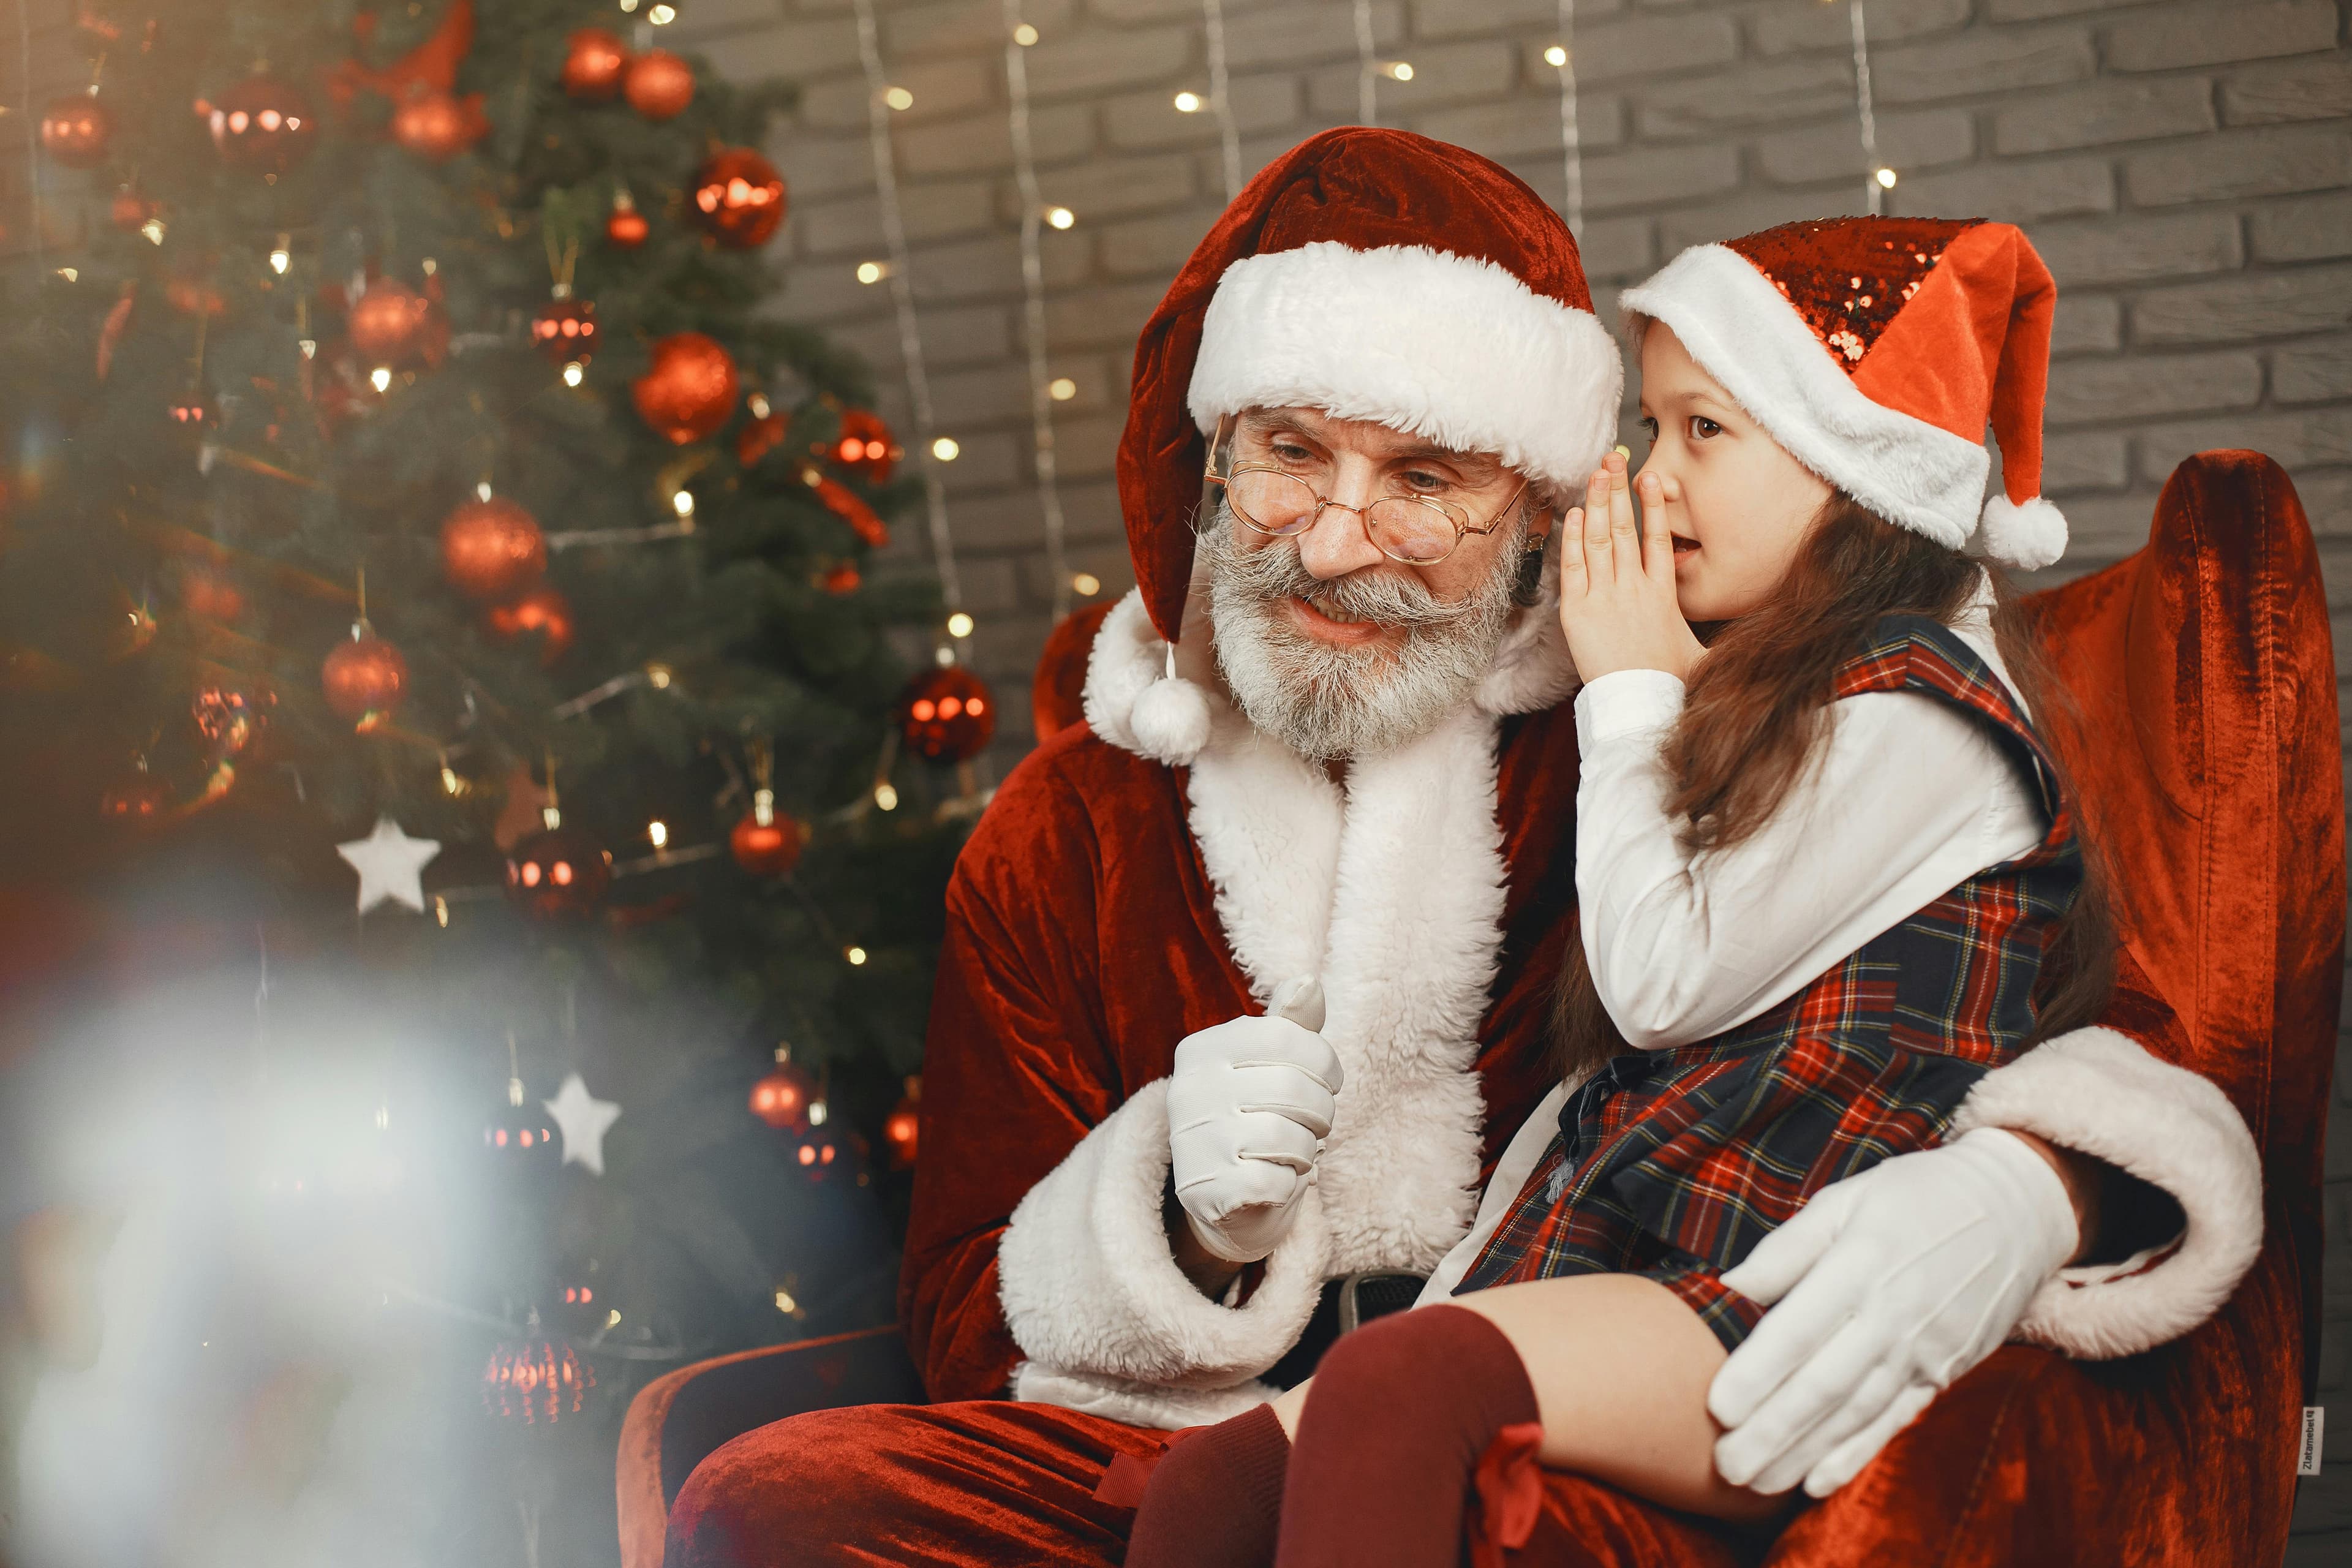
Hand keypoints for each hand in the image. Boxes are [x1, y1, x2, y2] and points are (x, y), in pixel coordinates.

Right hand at [1168, 978, 1341, 1264]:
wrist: (1228, 1201)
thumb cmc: (1258, 1118)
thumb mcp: (1271, 1065)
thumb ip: (1290, 1023)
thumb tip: (1308, 982)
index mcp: (1201, 1049)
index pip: (1290, 1037)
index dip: (1325, 1063)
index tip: (1323, 1081)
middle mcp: (1189, 1089)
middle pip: (1296, 1088)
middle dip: (1320, 1112)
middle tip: (1311, 1124)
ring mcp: (1194, 1142)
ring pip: (1291, 1137)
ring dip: (1306, 1150)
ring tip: (1291, 1152)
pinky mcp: (1208, 1191)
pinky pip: (1279, 1182)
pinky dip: (1290, 1185)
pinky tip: (1272, 1182)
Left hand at [1557, 452, 1705, 682]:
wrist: (1641, 703)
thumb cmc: (1671, 684)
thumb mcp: (1702, 657)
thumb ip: (1717, 641)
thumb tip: (1760, 645)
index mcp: (1664, 593)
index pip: (1659, 538)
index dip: (1652, 505)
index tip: (1650, 478)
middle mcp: (1635, 587)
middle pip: (1625, 527)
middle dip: (1618, 490)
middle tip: (1612, 459)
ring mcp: (1605, 596)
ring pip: (1600, 539)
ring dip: (1597, 503)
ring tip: (1595, 474)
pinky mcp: (1578, 611)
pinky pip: (1574, 565)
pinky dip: (1573, 537)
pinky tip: (1576, 513)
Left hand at [1707, 1127, 2079, 1497]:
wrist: (2015, 1210)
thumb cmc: (1913, 1197)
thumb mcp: (1845, 1201)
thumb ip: (1785, 1249)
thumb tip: (1727, 1287)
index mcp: (1861, 1264)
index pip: (1800, 1330)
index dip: (1759, 1373)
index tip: (1716, 1408)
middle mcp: (1894, 1314)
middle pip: (1825, 1384)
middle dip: (1772, 1431)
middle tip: (1725, 1467)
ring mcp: (1924, 1349)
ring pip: (1855, 1412)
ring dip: (1804, 1452)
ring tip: (1755, 1482)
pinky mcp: (1945, 1371)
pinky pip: (1895, 1420)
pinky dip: (1856, 1454)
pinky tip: (1817, 1482)